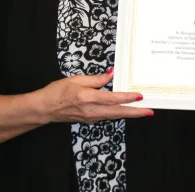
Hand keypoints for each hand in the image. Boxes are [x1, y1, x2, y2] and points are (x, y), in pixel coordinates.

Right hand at [37, 68, 153, 124]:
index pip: (112, 98)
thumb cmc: (57, 92)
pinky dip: (118, 114)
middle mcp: (91, 110)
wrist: (45, 108)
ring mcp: (90, 117)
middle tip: (149, 111)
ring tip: (142, 112)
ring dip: (129, 114)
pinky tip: (125, 111)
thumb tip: (111, 74)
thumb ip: (96, 79)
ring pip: (114, 116)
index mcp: (87, 97)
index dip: (127, 97)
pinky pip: (107, 117)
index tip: (139, 96)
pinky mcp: (89, 120)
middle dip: (135, 112)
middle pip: (117, 112)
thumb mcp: (76, 79)